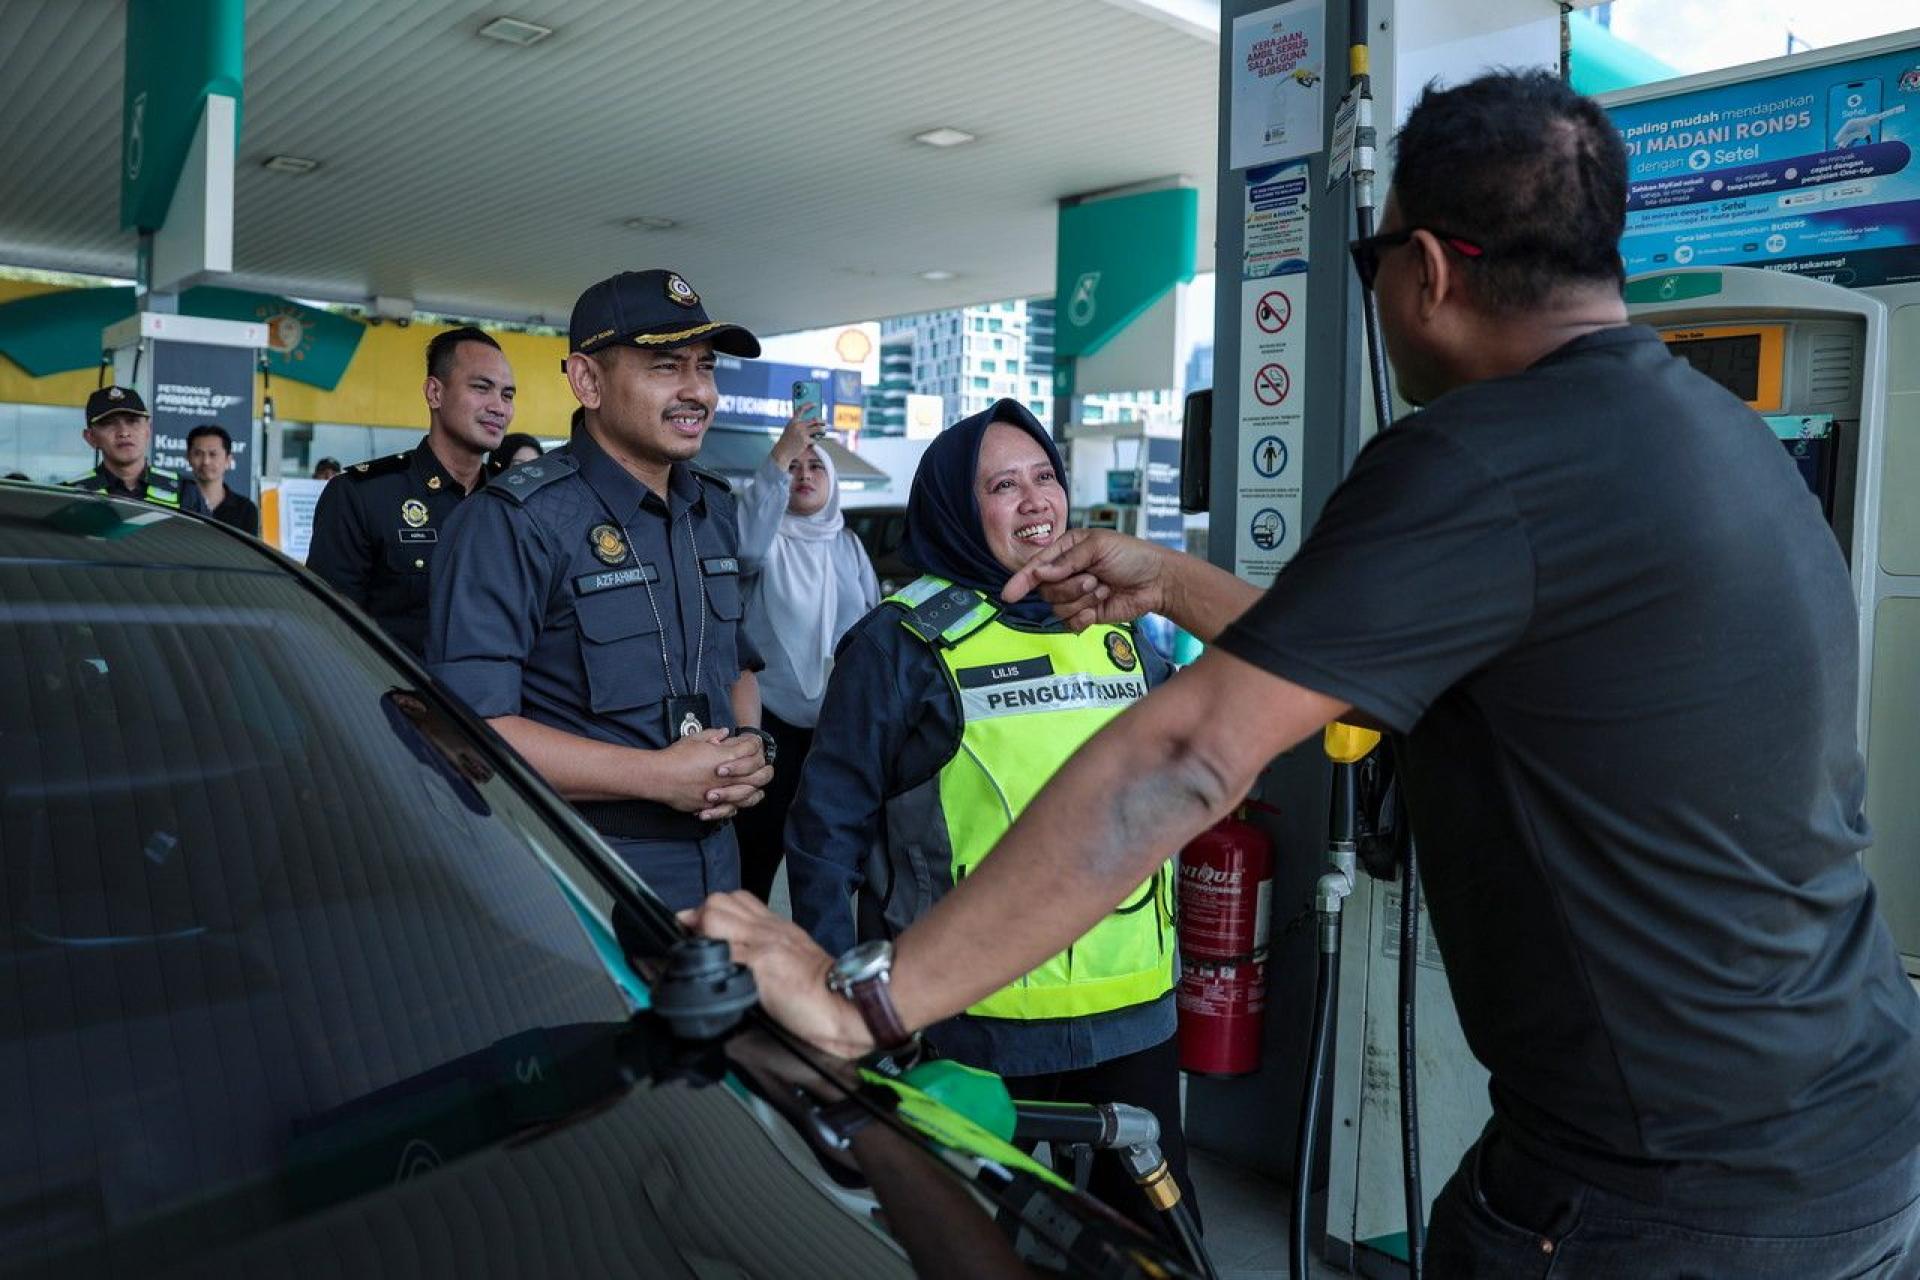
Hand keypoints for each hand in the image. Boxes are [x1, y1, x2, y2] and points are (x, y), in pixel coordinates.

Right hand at [646, 731, 768, 820]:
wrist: (659, 777)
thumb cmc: (675, 757)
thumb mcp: (695, 739)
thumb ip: (713, 735)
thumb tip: (725, 732)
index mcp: (726, 756)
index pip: (752, 748)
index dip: (755, 745)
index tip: (753, 745)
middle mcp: (727, 776)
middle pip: (759, 774)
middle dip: (765, 769)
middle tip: (765, 767)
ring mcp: (721, 792)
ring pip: (750, 793)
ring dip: (756, 789)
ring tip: (757, 787)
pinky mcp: (712, 805)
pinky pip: (732, 808)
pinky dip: (739, 805)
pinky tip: (741, 802)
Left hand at [681, 891, 873, 1058]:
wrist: (850, 1005)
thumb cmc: (828, 994)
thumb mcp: (795, 963)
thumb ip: (769, 955)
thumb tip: (739, 966)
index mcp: (778, 928)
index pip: (735, 900)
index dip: (712, 914)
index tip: (705, 935)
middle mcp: (769, 929)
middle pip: (717, 901)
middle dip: (701, 920)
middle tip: (701, 946)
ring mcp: (763, 944)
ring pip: (713, 916)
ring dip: (701, 937)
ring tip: (707, 960)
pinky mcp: (761, 964)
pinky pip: (721, 952)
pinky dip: (710, 963)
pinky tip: (715, 977)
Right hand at [771, 409, 825, 469]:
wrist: (782, 451)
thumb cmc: (787, 441)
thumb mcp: (790, 430)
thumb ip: (799, 425)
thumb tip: (813, 423)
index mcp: (793, 421)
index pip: (801, 409)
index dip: (808, 405)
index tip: (814, 404)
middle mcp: (798, 425)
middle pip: (814, 420)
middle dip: (821, 421)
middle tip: (824, 422)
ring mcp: (802, 433)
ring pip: (818, 428)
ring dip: (822, 430)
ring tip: (823, 431)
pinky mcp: (806, 440)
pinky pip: (815, 439)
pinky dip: (814, 441)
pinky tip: (811, 443)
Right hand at [1002, 528, 1174, 630]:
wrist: (1157, 582)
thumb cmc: (1132, 556)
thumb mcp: (1098, 546)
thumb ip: (1067, 560)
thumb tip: (1040, 573)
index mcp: (1067, 551)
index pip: (1037, 567)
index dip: (1022, 580)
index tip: (1009, 594)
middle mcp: (1068, 574)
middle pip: (1047, 590)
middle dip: (1071, 587)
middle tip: (1094, 580)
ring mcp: (1076, 595)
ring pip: (1058, 608)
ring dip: (1082, 601)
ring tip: (1103, 590)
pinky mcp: (1086, 614)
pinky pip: (1070, 623)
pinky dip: (1084, 617)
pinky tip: (1099, 608)